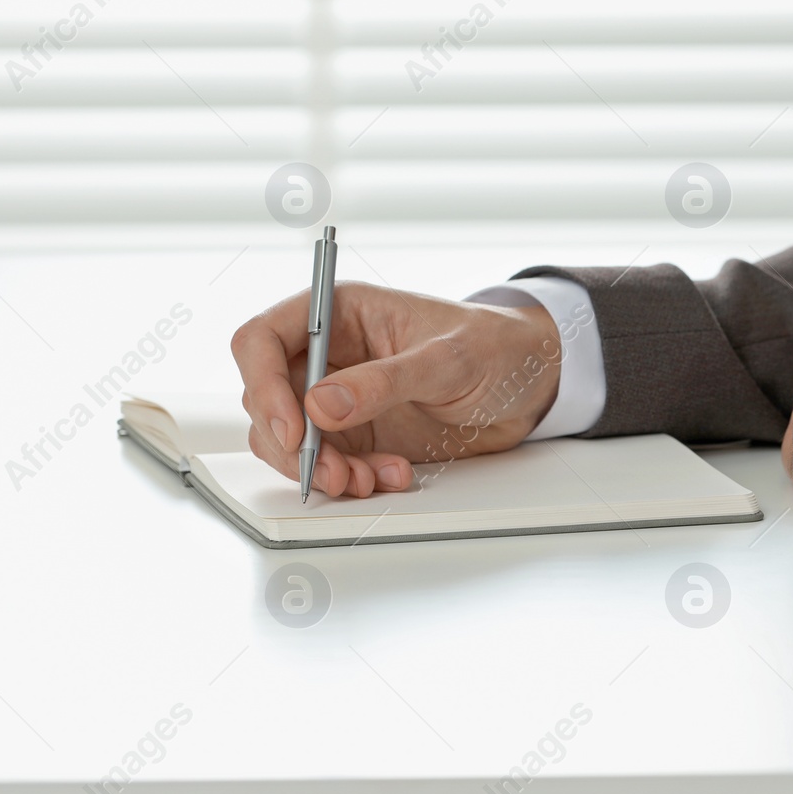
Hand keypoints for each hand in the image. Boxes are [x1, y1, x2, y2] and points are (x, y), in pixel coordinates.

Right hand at [231, 282, 562, 498]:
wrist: (530, 384)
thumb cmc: (494, 347)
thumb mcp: (446, 360)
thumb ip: (383, 381)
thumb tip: (321, 406)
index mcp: (339, 313)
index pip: (262, 339)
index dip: (263, 384)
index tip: (291, 429)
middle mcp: (328, 355)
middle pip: (265, 397)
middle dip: (291, 443)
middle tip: (331, 471)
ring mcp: (338, 397)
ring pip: (288, 439)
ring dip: (318, 468)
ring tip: (364, 480)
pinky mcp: (358, 434)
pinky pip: (328, 463)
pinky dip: (350, 479)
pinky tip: (393, 475)